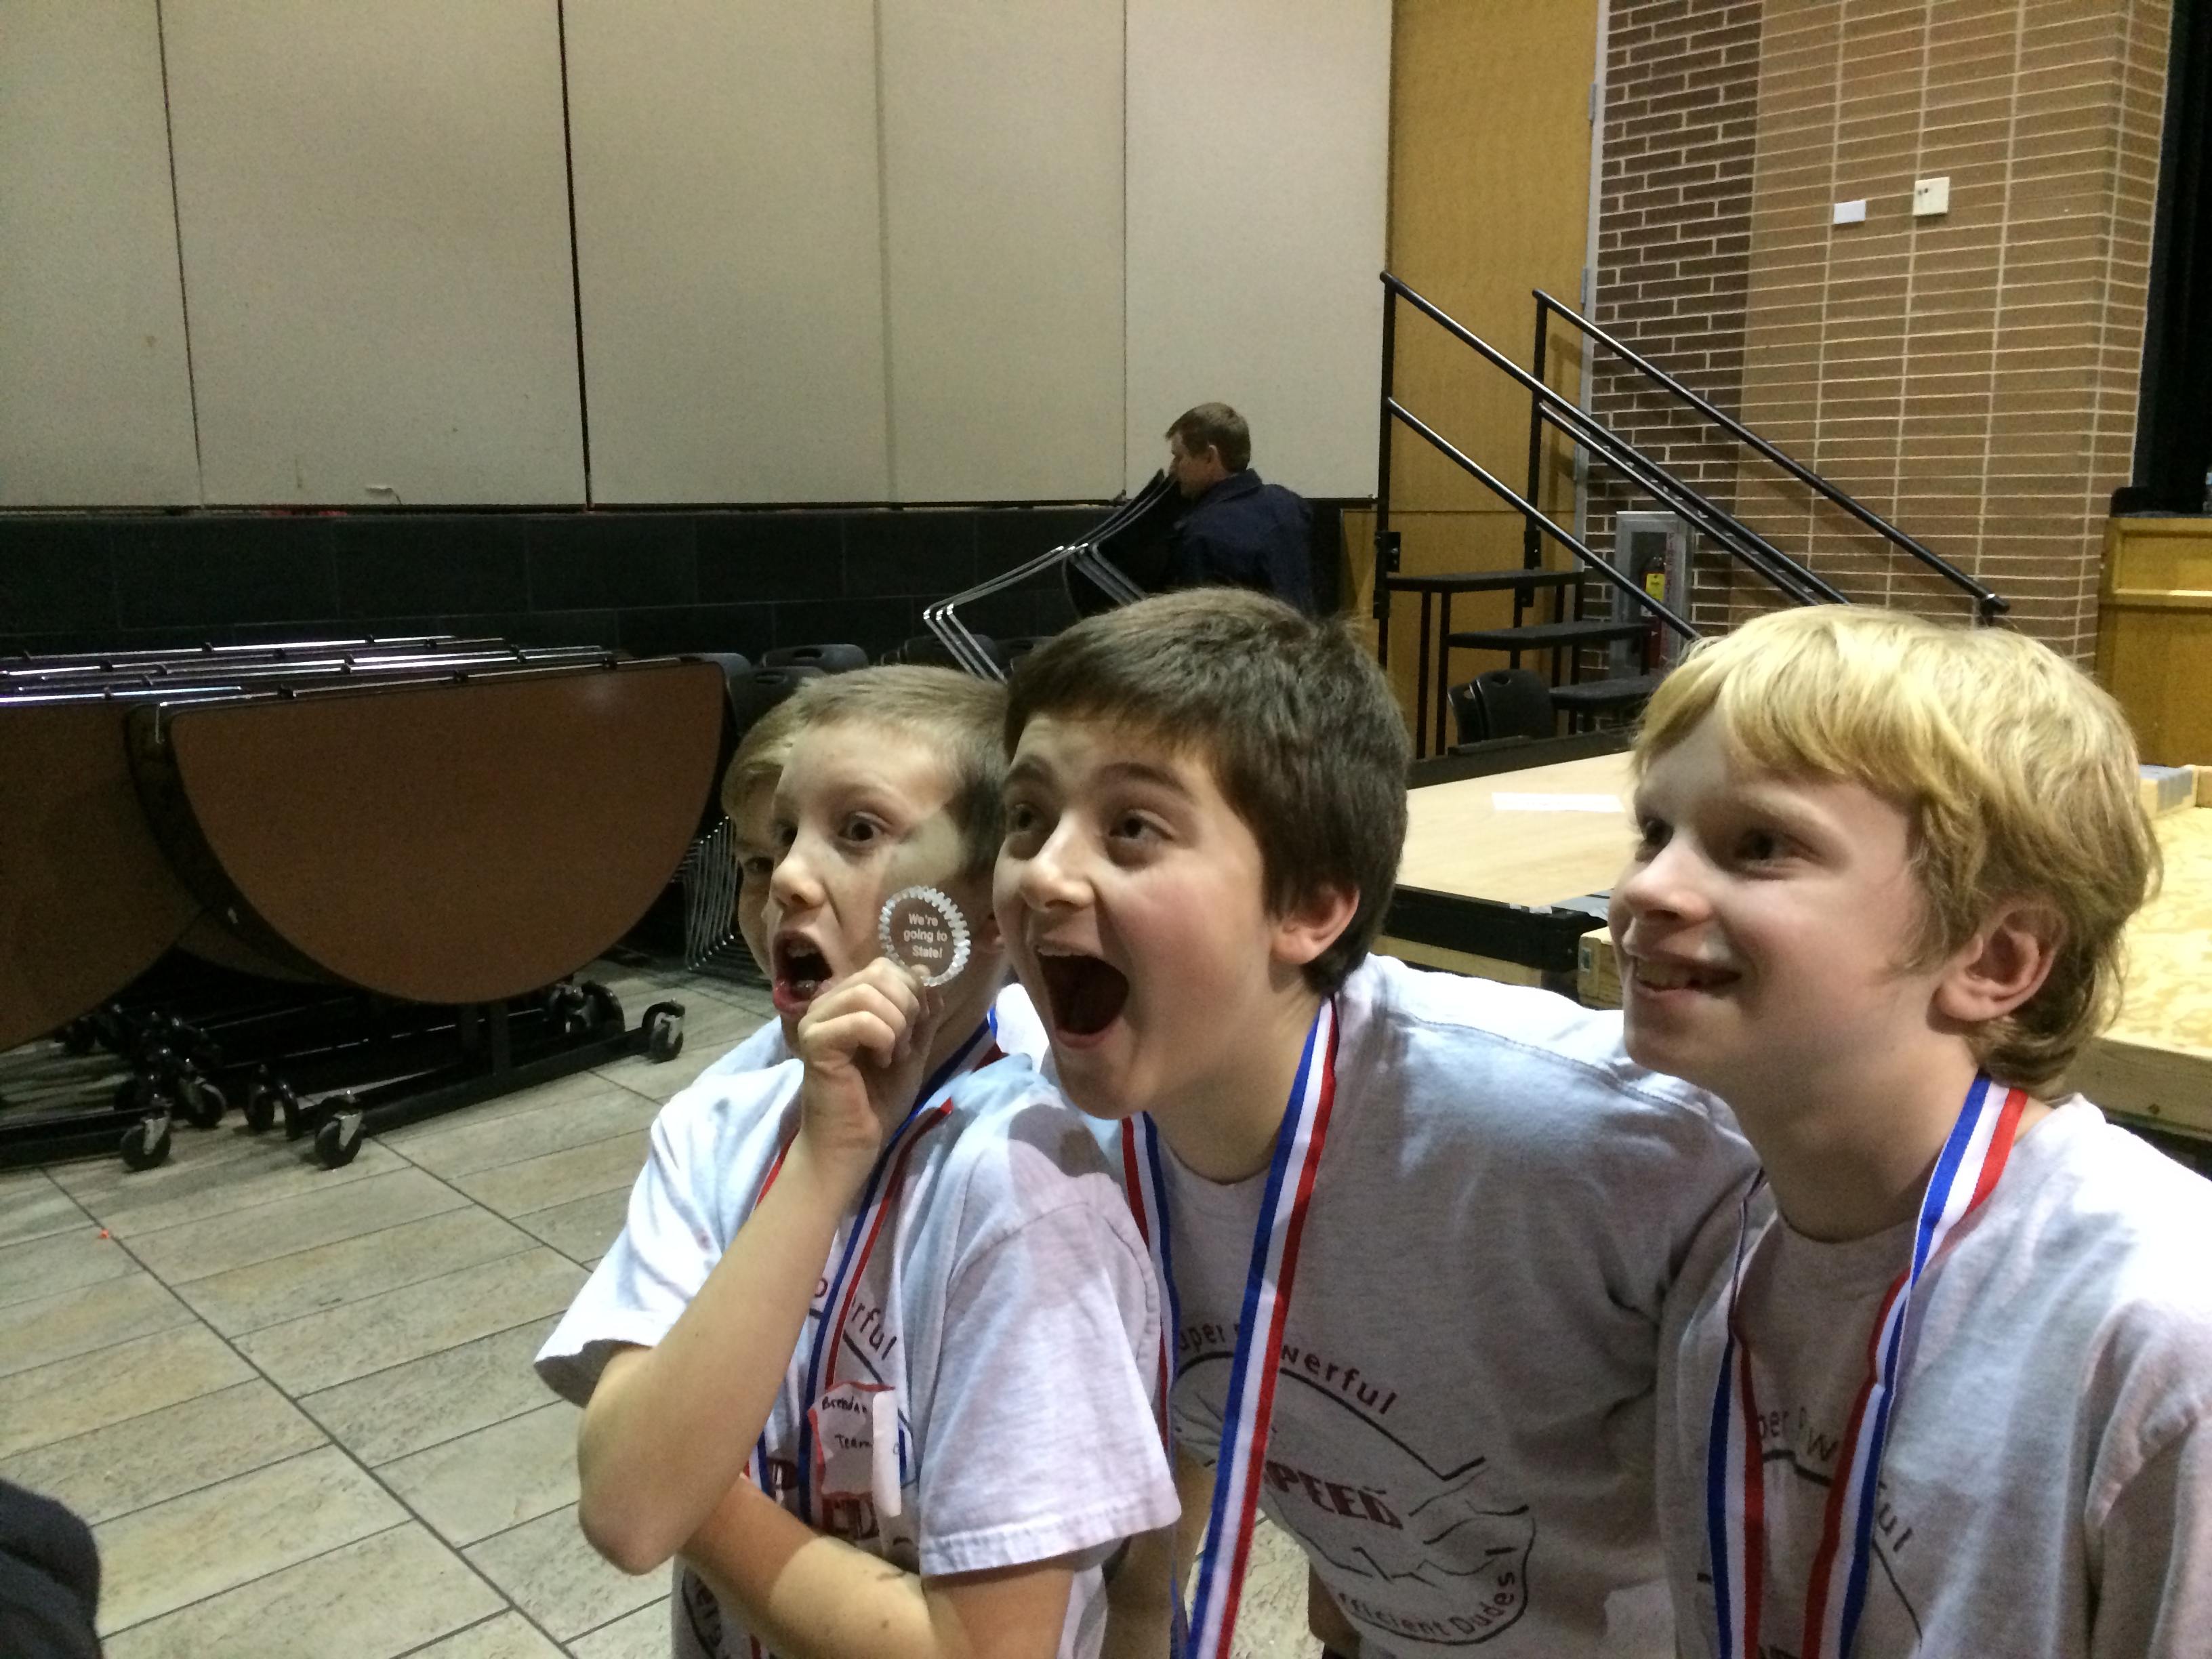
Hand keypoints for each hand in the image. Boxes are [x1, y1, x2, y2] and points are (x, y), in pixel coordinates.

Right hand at [793, 958, 944, 1193]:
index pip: (885, 966)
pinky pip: (862, 1020)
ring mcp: (817, 1020)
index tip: (916, 1028)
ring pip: (869, 993)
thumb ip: (920, 1012)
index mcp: (847, 1000)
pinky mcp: (815, 1041)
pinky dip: (883, 1039)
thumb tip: (924, 972)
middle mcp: (827, 1003)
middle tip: (905, 1044)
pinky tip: (880, 1062)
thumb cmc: (879, 1099)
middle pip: (879, 973)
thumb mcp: (912, 1048)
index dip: (912, 991)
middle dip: (907, 1006)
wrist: (856, 1142)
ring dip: (896, 1025)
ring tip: (893, 1055)